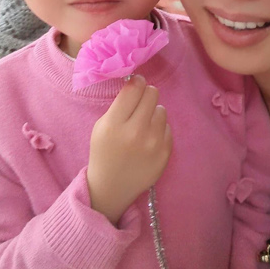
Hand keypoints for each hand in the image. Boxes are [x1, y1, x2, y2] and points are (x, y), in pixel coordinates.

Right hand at [86, 75, 171, 223]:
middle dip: (146, 94)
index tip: (136, 84)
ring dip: (153, 113)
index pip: (134, 89)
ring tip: (143, 125)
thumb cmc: (104, 152)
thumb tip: (139, 83)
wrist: (112, 186)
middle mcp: (136, 132)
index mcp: (114, 124)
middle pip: (152, 93)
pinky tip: (148, 140)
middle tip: (141, 102)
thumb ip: (119, 105)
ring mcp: (153, 143)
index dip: (136, 82)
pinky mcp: (166, 153)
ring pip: (162, 109)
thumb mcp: (101, 127)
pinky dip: (159, 130)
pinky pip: (168, 127)